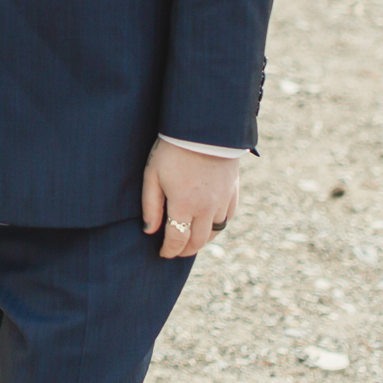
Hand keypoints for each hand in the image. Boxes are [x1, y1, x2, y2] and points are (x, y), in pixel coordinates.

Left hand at [141, 140, 238, 258]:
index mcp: (183, 205)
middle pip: (197, 241)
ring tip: (190, 239)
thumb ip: (150, 206)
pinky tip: (208, 224)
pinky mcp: (233, 192)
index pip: (176, 240)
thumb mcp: (152, 174)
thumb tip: (150, 231)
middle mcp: (206, 208)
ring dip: (201, 240)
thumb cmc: (172, 150)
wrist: (203, 129)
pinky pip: (227, 218)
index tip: (163, 254)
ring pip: (214, 232)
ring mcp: (222, 201)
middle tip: (176, 251)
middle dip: (185, 250)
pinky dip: (217, 226)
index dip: (169, 251)